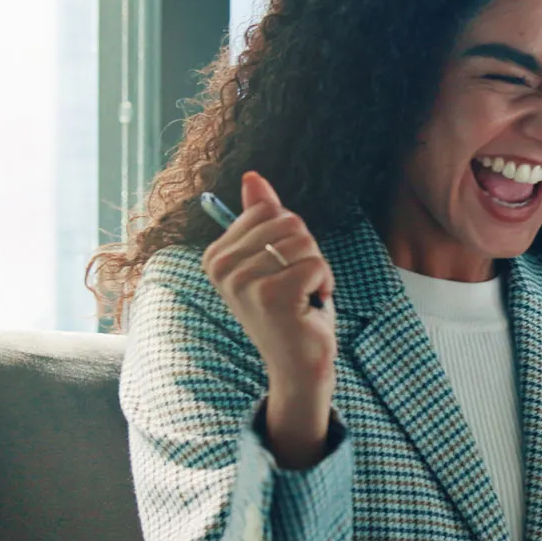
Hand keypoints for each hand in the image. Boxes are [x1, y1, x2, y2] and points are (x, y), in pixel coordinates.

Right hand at [202, 172, 337, 466]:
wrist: (297, 363)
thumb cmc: (290, 309)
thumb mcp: (274, 258)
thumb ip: (261, 218)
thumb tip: (253, 177)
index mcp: (216, 255)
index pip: (267, 209)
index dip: (290, 235)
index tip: (283, 268)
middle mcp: (222, 268)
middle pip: (288, 222)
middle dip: (307, 251)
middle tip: (297, 285)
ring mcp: (243, 283)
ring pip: (304, 242)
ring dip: (316, 268)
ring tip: (302, 296)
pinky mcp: (271, 297)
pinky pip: (317, 264)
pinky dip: (324, 284)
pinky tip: (309, 307)